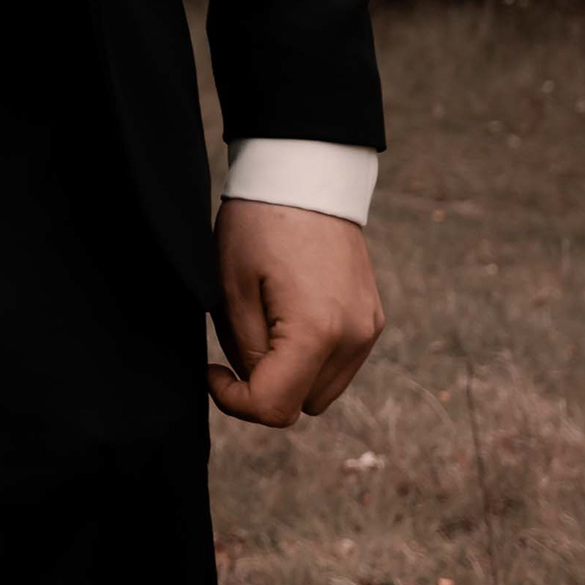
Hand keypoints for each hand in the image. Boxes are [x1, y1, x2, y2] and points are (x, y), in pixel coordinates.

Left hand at [209, 195, 385, 424]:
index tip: (211, 369)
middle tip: (234, 344)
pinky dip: (310, 358)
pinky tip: (286, 319)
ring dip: (289, 375)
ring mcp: (368, 330)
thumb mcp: (231, 289)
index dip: (233, 400)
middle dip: (263, 387)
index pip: (275, 407)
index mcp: (317, 333)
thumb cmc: (258, 226)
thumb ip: (246, 349)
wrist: (304, 177)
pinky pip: (339, 365)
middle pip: (301, 404)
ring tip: (262, 326)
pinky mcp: (372, 319)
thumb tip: (255, 383)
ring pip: (322, 390)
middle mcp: (354, 339)